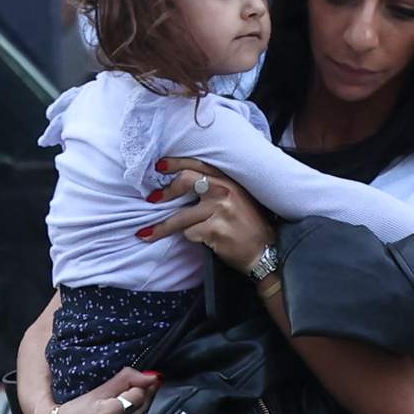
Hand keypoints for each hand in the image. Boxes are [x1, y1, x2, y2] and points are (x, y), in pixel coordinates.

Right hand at [38, 365, 159, 413]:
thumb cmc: (75, 410)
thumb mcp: (97, 391)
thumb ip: (125, 380)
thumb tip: (152, 377)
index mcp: (109, 413)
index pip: (140, 395)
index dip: (139, 387)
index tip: (133, 385)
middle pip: (146, 409)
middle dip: (144, 399)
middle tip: (134, 393)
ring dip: (142, 412)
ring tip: (130, 407)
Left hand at [155, 161, 272, 276]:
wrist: (265, 251)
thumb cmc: (249, 225)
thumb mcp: (238, 198)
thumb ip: (216, 188)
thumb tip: (183, 183)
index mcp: (229, 180)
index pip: (198, 164)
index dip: (176, 163)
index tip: (159, 166)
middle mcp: (224, 191)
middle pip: (186, 181)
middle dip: (165, 192)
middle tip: (152, 200)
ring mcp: (220, 210)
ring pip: (180, 216)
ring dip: (162, 227)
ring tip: (147, 233)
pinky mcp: (214, 230)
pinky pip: (190, 233)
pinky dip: (192, 238)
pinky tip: (204, 241)